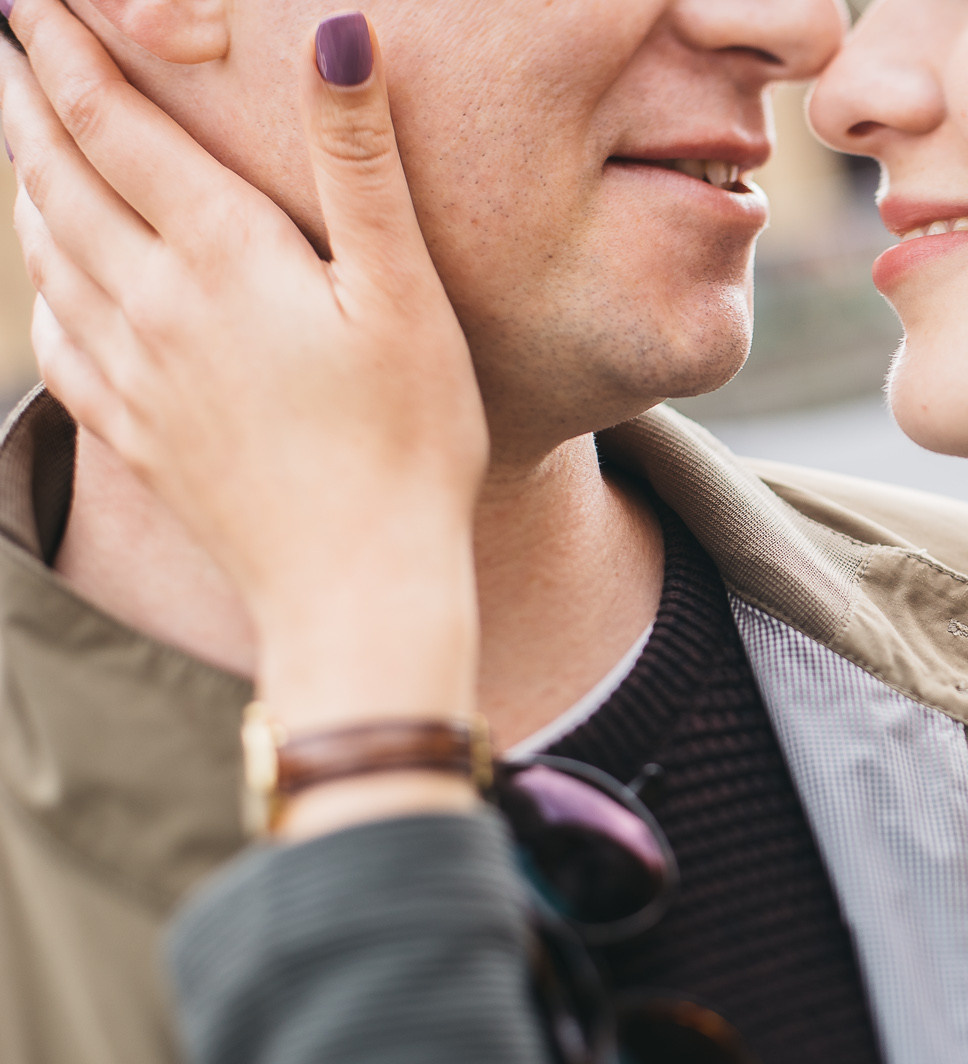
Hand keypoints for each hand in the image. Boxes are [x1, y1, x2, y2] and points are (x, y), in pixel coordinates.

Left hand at [0, 3, 490, 831]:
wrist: (360, 588)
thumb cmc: (410, 443)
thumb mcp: (405, 294)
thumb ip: (359, 164)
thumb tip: (338, 34)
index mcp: (220, 258)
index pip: (112, 124)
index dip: (59, 49)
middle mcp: (153, 306)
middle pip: (58, 177)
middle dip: (23, 99)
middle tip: (2, 43)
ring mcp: (135, 376)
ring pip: (48, 254)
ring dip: (25, 183)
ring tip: (22, 140)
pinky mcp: (137, 436)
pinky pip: (60, 341)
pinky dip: (43, 286)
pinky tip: (53, 280)